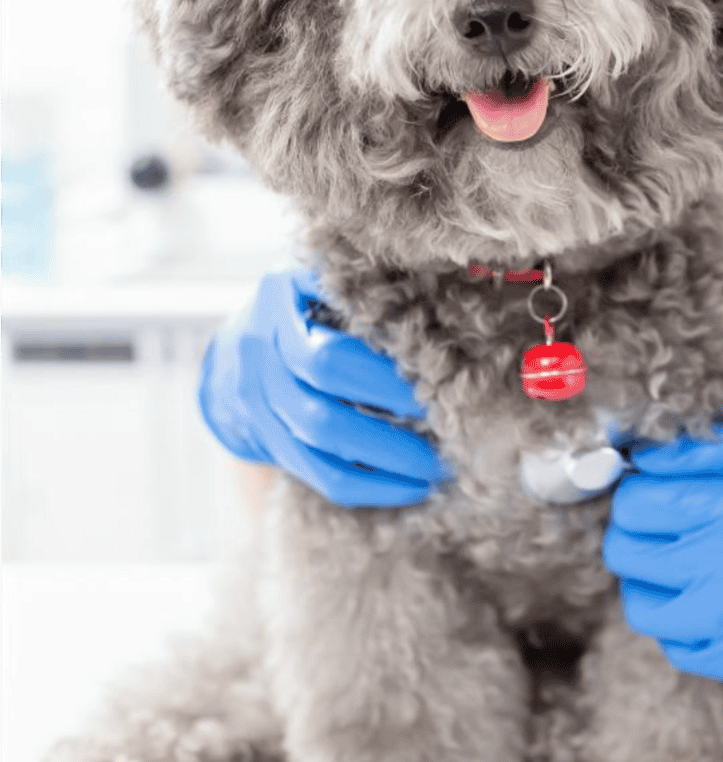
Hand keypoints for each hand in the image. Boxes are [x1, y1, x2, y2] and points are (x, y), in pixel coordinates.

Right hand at [198, 270, 449, 506]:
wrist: (232, 352)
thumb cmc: (302, 303)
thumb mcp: (320, 274)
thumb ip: (362, 280)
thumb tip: (446, 283)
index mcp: (278, 301)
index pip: (328, 351)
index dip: (382, 372)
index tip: (438, 378)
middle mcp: (259, 353)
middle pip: (323, 393)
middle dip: (392, 408)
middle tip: (450, 420)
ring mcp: (259, 403)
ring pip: (321, 441)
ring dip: (388, 457)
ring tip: (441, 464)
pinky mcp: (272, 445)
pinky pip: (321, 475)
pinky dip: (369, 487)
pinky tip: (413, 487)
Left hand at [605, 421, 722, 691]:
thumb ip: (719, 452)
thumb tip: (654, 458)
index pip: (636, 505)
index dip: (638, 490)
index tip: (654, 488)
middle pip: (628, 557)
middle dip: (636, 532)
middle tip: (665, 521)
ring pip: (645, 610)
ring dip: (654, 580)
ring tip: (687, 562)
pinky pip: (684, 651)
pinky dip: (683, 625)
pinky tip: (714, 599)